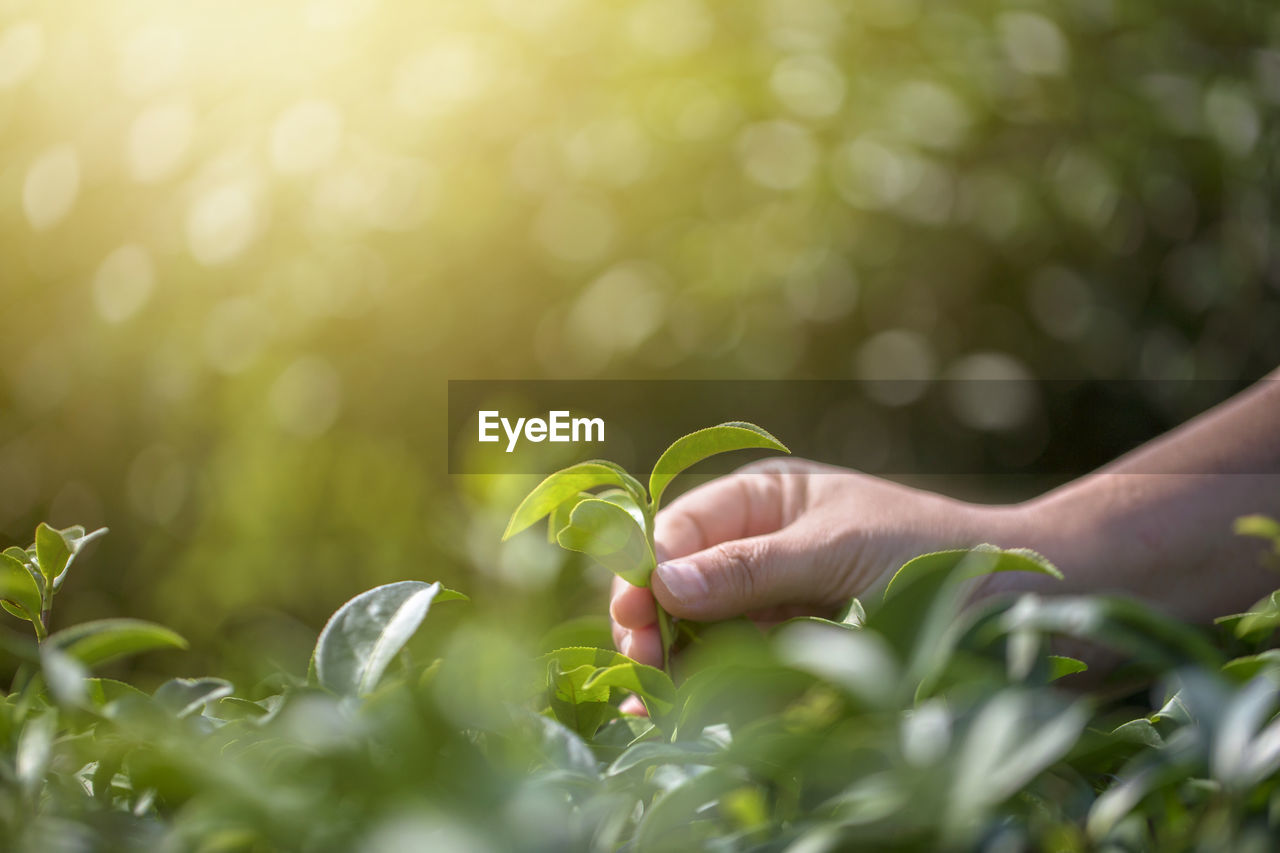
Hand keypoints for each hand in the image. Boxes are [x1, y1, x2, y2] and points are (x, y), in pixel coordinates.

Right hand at [611, 458, 1018, 667]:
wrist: (1019, 600)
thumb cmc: (929, 550)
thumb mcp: (835, 550)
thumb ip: (751, 568)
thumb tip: (663, 582)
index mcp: (767, 500)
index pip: (685, 526)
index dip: (649, 562)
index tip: (633, 608)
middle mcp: (762, 547)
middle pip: (683, 582)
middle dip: (655, 618)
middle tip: (641, 659)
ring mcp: (776, 602)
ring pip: (703, 630)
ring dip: (674, 659)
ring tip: (651, 695)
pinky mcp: (795, 651)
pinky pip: (739, 666)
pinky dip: (708, 686)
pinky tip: (677, 708)